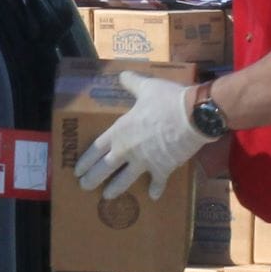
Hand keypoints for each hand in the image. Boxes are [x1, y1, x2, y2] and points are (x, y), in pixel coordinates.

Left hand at [74, 71, 210, 201]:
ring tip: (107, 196)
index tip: (77, 170)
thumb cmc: (166, 100)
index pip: (96, 148)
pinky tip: (153, 196)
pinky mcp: (163, 169)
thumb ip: (132, 83)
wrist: (193, 116)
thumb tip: (121, 74)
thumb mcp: (146, 87)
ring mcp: (144, 162)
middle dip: (92, 179)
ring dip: (116, 189)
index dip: (85, 160)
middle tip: (84, 186)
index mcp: (120, 131)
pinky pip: (157, 182)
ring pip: (125, 180)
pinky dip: (156, 189)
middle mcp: (127, 150)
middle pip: (105, 168)